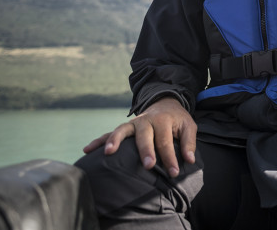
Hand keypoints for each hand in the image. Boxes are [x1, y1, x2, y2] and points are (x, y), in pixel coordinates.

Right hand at [82, 96, 196, 177]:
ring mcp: (133, 124)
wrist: (165, 103)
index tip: (174, 173)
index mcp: (163, 120)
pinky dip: (99, 140)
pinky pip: (110, 133)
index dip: (170, 158)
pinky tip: (87, 149)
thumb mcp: (189, 126)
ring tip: (108, 152)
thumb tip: (189, 160)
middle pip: (145, 136)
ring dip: (115, 140)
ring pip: (122, 130)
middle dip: (146, 150)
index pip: (166, 141)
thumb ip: (189, 142)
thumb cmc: (177, 120)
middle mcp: (146, 120)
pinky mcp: (125, 128)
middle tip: (148, 165)